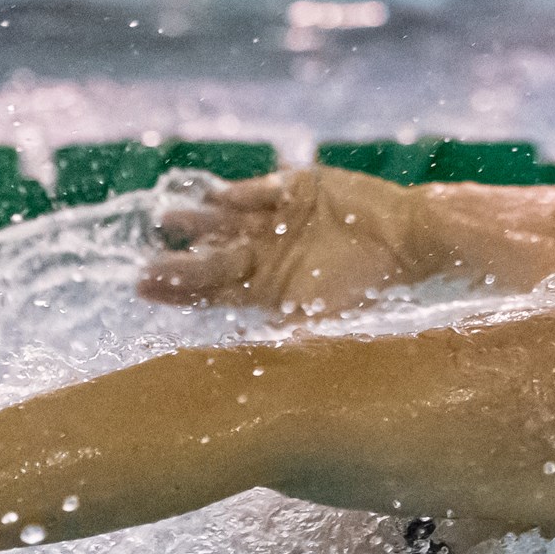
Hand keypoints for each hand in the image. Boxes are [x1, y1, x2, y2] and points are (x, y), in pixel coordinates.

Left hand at [138, 168, 425, 313]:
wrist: (411, 239)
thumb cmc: (371, 285)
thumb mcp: (325, 319)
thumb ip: (287, 337)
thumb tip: (248, 365)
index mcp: (268, 287)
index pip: (211, 290)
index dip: (177, 289)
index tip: (143, 286)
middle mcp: (267, 252)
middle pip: (212, 256)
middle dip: (179, 260)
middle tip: (143, 261)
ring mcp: (279, 218)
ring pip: (227, 219)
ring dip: (198, 219)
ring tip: (167, 218)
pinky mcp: (298, 187)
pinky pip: (260, 190)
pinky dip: (239, 195)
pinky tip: (215, 198)